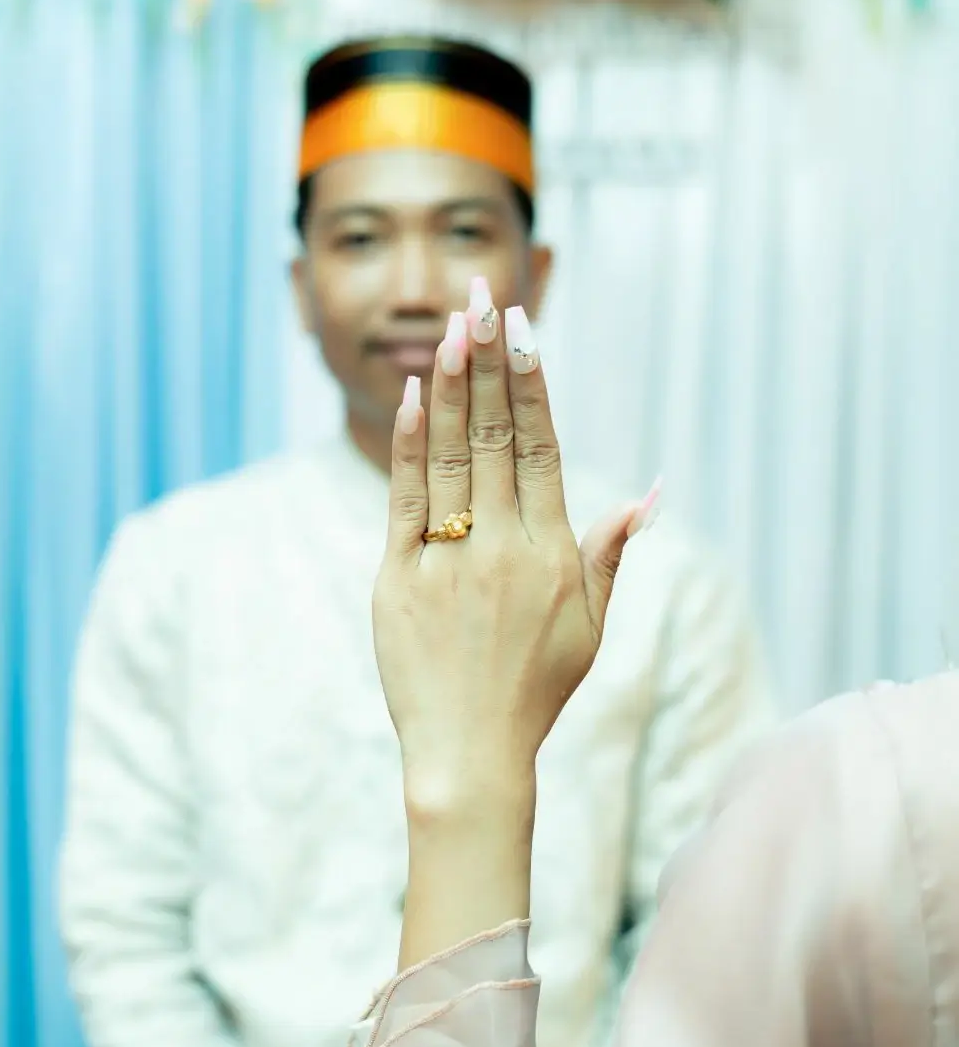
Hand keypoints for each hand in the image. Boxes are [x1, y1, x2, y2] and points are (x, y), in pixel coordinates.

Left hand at [373, 275, 645, 803]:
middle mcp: (504, 546)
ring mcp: (449, 560)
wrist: (469, 752)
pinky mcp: (399, 578)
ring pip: (453, 454)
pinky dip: (411, 443)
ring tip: (454, 324)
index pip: (542, 447)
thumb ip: (610, 553)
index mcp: (552, 553)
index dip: (534, 382)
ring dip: (455, 385)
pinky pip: (407, 497)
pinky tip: (417, 393)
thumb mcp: (590, 626)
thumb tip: (649, 491)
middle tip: (484, 294)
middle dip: (492, 358)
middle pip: (499, 435)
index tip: (524, 328)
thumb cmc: (534, 690)